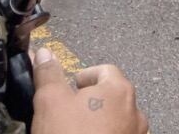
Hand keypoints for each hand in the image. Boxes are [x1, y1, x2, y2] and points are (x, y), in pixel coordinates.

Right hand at [31, 48, 148, 133]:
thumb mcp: (50, 101)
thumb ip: (48, 74)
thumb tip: (43, 52)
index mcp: (119, 91)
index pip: (104, 70)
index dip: (84, 76)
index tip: (70, 88)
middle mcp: (135, 112)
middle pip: (112, 96)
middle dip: (91, 101)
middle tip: (69, 112)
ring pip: (116, 121)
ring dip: (99, 122)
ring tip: (76, 131)